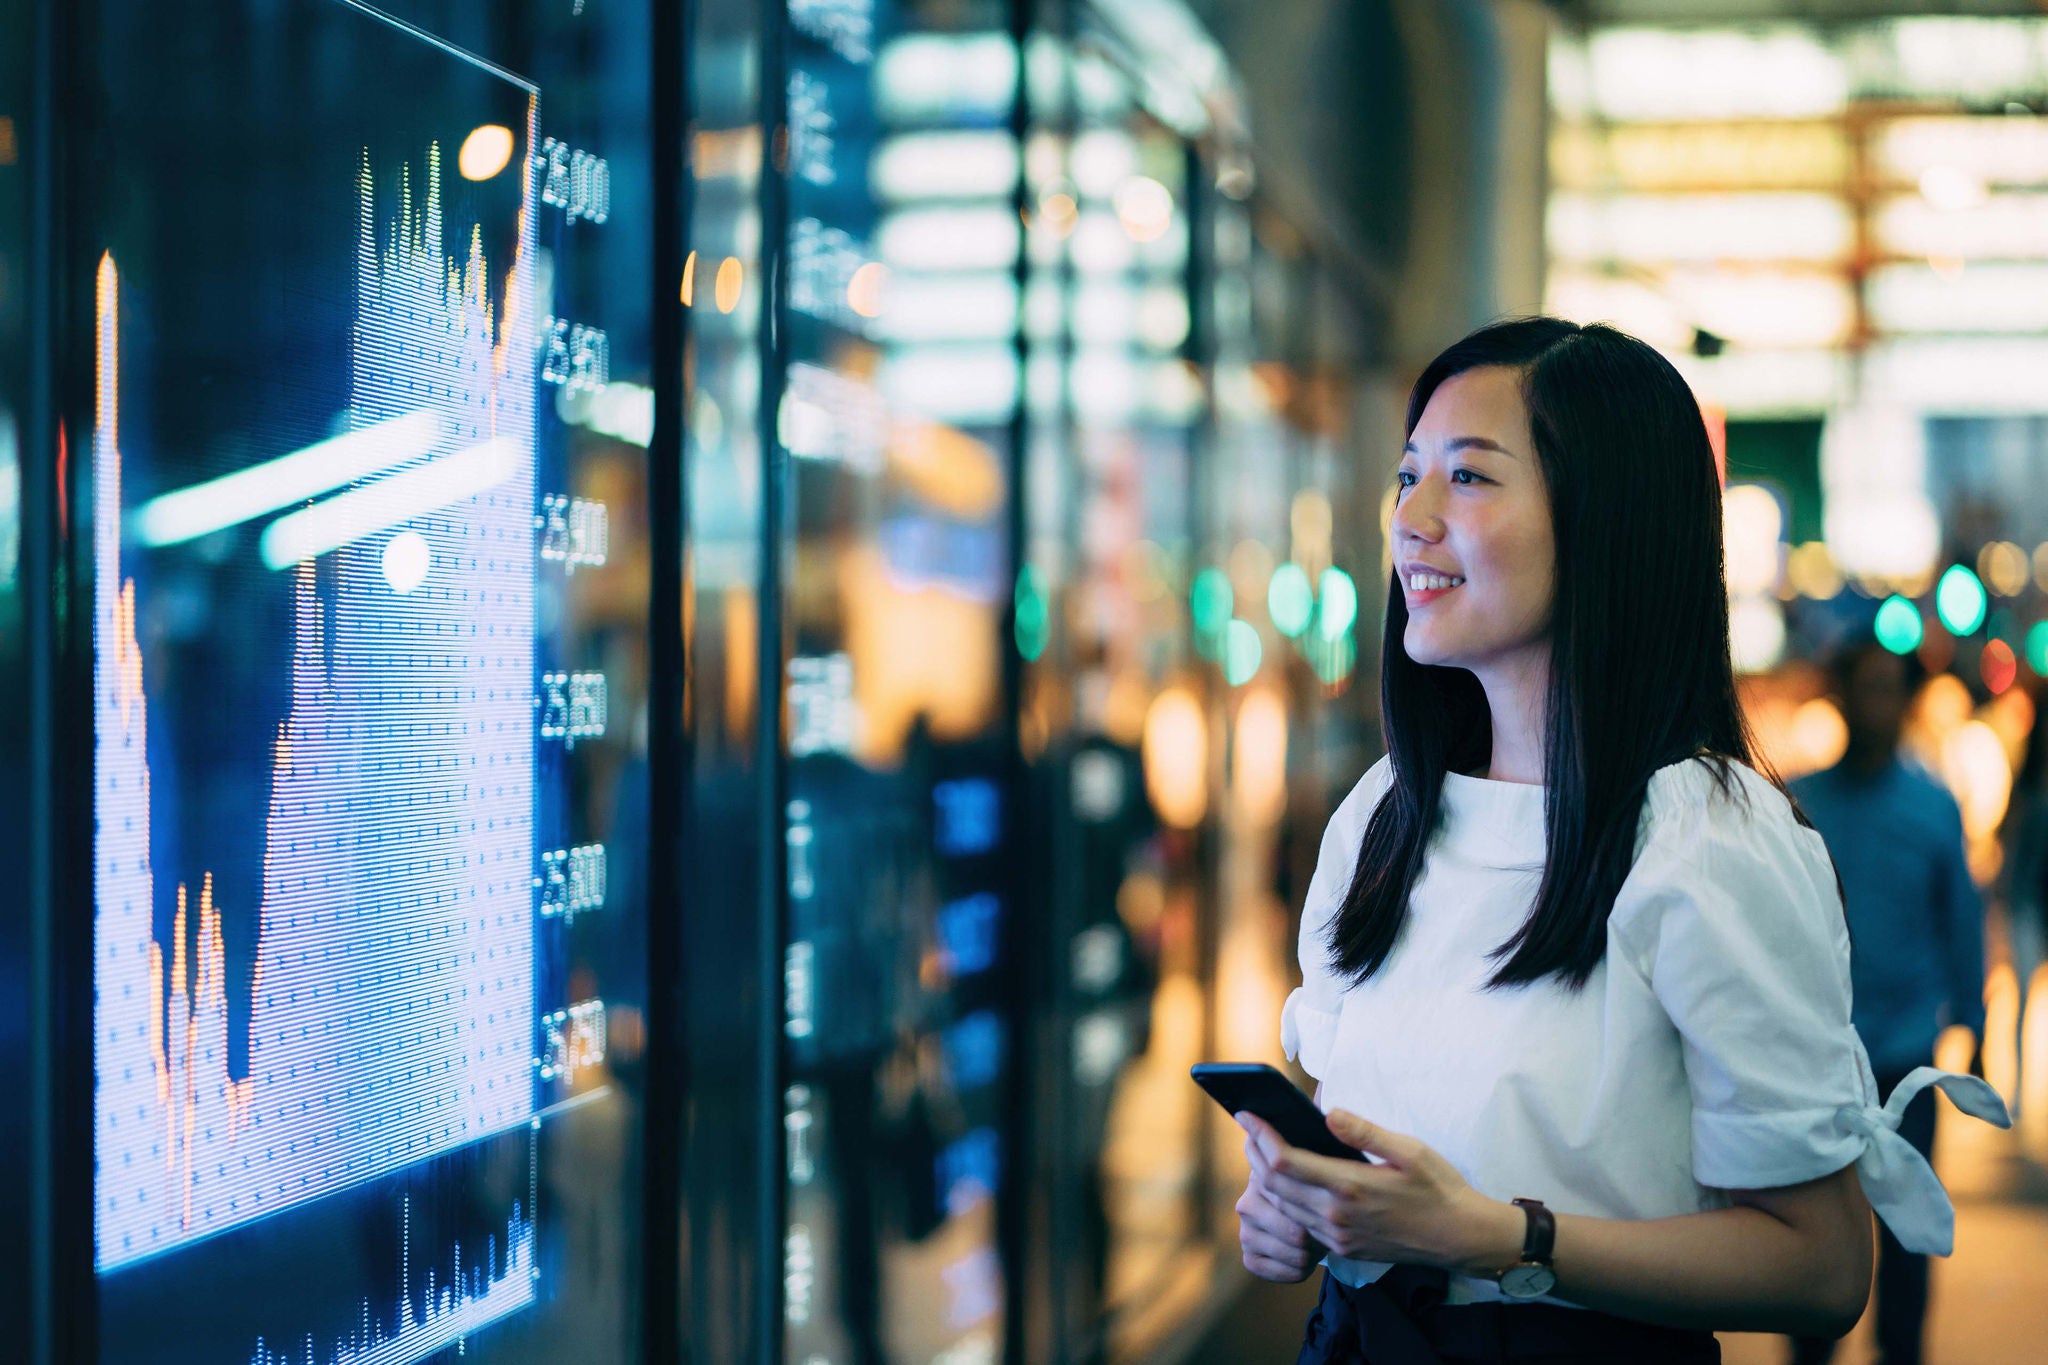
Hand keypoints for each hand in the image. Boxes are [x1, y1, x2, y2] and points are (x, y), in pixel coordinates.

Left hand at [1239, 1110, 1520, 1273]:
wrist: (1460, 1238)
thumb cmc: (1438, 1188)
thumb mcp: (1408, 1150)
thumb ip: (1364, 1131)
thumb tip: (1327, 1112)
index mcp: (1350, 1187)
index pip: (1286, 1161)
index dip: (1260, 1136)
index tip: (1246, 1114)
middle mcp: (1336, 1215)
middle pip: (1275, 1185)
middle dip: (1255, 1153)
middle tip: (1248, 1127)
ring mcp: (1337, 1236)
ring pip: (1283, 1206)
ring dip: (1265, 1178)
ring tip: (1259, 1148)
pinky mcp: (1342, 1248)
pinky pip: (1300, 1223)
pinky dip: (1283, 1199)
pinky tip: (1284, 1181)